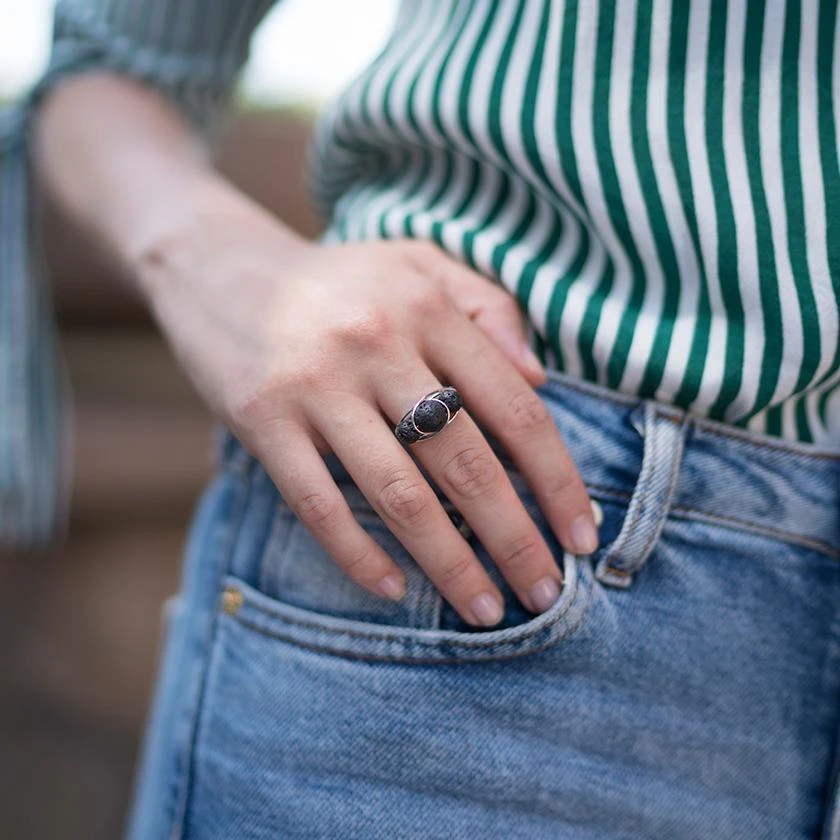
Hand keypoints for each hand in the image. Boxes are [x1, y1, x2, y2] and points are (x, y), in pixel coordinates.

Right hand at [138, 178, 598, 626]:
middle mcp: (377, 344)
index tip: (583, 536)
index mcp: (428, 308)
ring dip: (448, 563)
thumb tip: (542, 380)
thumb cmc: (340, 279)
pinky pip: (316, 504)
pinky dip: (357, 555)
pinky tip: (391, 589)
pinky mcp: (262, 419)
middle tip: (546, 595)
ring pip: (398, 494)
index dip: (557, 481)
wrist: (220, 267)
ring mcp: (316, 385)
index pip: (516, 410)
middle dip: (515, 539)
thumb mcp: (421, 264)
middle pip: (466, 463)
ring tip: (484, 611)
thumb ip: (489, 308)